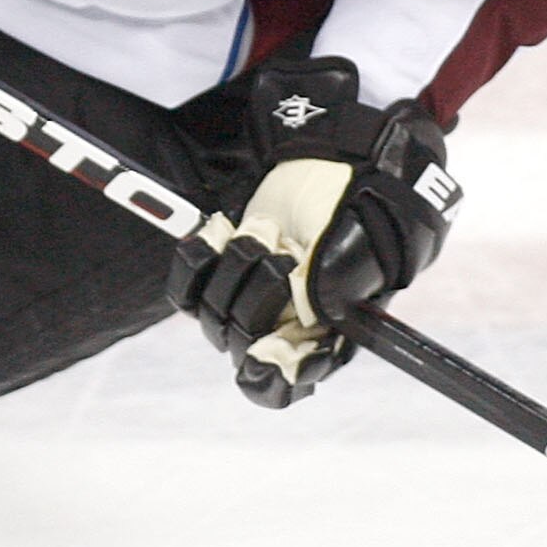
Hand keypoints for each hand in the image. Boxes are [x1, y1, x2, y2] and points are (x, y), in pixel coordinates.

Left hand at [167, 57, 460, 405]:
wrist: (336, 160)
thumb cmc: (359, 206)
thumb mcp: (360, 245)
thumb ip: (333, 288)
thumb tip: (301, 318)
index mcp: (321, 339)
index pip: (280, 385)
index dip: (268, 374)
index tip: (268, 351)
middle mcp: (279, 327)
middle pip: (238, 342)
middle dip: (257, 295)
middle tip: (285, 253)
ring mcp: (245, 297)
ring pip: (210, 313)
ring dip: (236, 264)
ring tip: (268, 231)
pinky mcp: (217, 268)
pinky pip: (185, 285)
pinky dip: (199, 257)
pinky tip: (224, 231)